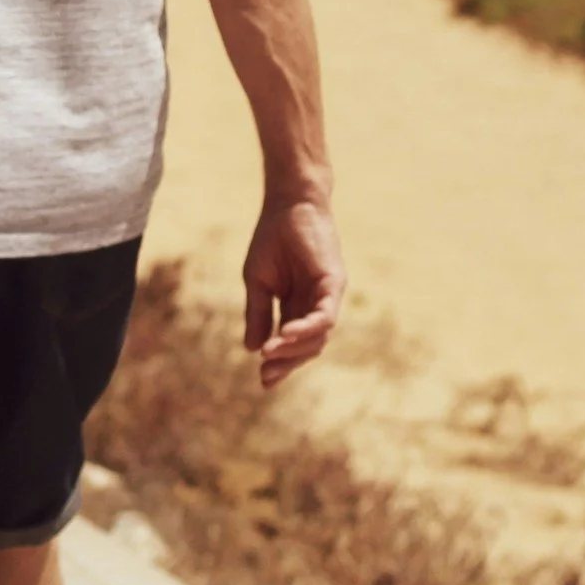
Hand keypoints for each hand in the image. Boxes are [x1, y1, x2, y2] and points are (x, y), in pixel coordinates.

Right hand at [241, 198, 345, 390]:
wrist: (287, 204)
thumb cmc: (272, 238)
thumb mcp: (257, 281)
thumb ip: (258, 313)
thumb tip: (251, 349)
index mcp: (298, 306)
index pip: (292, 343)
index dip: (280, 362)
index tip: (263, 381)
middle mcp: (316, 305)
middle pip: (308, 346)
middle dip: (287, 363)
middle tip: (266, 376)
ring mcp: (327, 296)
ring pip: (318, 336)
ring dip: (294, 349)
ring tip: (269, 354)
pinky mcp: (333, 283)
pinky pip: (324, 316)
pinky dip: (306, 329)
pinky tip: (284, 335)